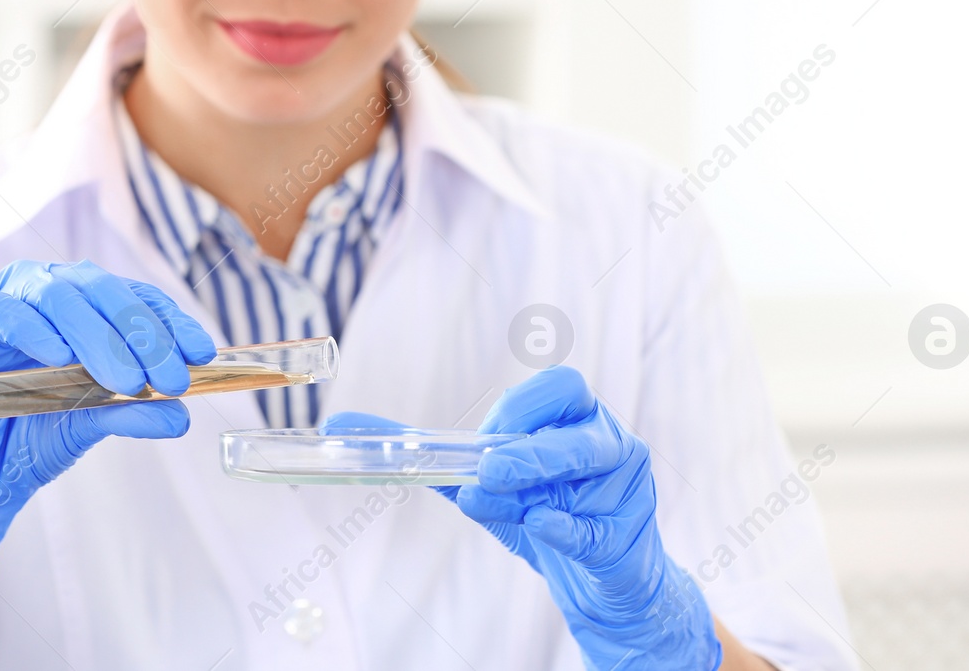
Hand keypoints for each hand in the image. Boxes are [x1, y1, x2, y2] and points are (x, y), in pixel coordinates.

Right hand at [0, 260, 215, 605]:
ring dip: (96, 335)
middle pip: (102, 291)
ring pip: (57, 294)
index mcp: (84, 307)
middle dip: (141, 334)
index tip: (203, 355)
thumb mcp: (91, 425)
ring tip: (123, 379)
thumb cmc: (30, 435)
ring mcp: (6, 302)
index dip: (171, 321)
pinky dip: (32, 329)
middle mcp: (48, 293)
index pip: (135, 298)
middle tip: (168, 378)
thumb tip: (182, 415)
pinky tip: (57, 356)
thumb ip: (133, 413)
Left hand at [325, 366, 719, 670]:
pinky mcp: (628, 534)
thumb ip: (424, 457)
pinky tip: (542, 527)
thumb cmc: (540, 518)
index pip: (557, 386)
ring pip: (593, 454)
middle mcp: (604, 438)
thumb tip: (340, 427)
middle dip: (529, 431)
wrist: (591, 583)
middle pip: (578, 407)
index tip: (482, 438)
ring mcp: (625, 484)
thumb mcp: (480, 487)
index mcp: (572, 419)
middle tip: (489, 464)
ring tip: (500, 487)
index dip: (518, 406)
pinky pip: (599, 526)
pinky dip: (565, 527)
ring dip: (541, 467)